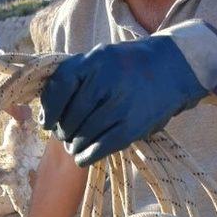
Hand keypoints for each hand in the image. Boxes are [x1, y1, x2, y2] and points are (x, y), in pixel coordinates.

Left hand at [41, 20, 216, 165]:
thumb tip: (45, 116)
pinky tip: (82, 156)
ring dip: (74, 145)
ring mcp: (120, 104)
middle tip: (64, 136)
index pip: (59, 87)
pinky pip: (100, 147)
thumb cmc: (128, 68)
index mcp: (94, 60)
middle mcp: (106, 80)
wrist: (172, 68)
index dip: (50, 109)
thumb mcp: (100, 59)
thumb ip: (74, 78)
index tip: (47, 122)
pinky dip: (86, 156)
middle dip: (63, 131)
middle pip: (70, 116)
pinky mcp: (132, 126)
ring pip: (83, 134)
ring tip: (73, 146)